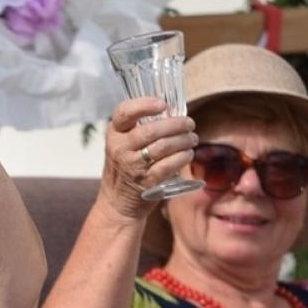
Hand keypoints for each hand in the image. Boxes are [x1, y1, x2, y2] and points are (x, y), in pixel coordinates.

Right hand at [102, 96, 196, 219]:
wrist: (117, 203)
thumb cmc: (125, 168)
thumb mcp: (123, 145)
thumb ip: (140, 128)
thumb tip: (173, 112)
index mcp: (114, 134)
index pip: (124, 112)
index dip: (144, 105)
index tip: (163, 104)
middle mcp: (120, 149)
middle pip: (151, 130)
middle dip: (176, 124)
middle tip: (189, 124)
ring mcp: (132, 166)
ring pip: (164, 146)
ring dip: (184, 140)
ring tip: (192, 138)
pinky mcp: (146, 182)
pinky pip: (169, 164)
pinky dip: (183, 157)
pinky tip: (188, 154)